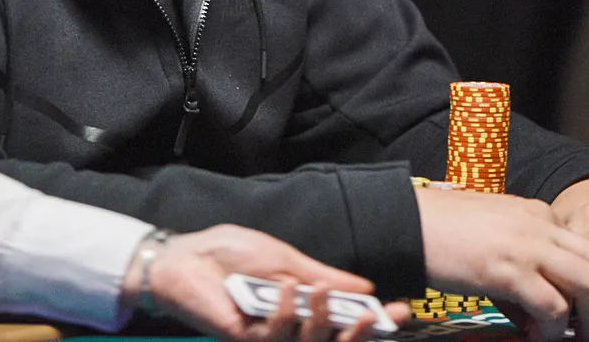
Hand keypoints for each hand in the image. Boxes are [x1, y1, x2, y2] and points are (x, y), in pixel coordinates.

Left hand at [123, 224, 408, 341]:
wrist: (189, 256)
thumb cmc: (232, 254)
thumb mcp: (286, 259)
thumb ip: (323, 276)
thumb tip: (364, 288)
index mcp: (301, 307)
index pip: (343, 322)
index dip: (373, 323)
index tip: (400, 312)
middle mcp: (288, 327)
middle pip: (332, 341)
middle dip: (358, 333)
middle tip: (374, 316)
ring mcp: (268, 336)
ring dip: (319, 319)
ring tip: (319, 290)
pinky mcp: (245, 339)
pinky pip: (274, 335)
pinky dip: (285, 312)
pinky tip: (285, 289)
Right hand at [416, 185, 588, 341]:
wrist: (406, 221)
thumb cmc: (443, 231)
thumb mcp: (494, 234)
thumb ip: (522, 263)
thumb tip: (537, 311)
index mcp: (539, 214)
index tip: (584, 317)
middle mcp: (541, 226)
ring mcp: (527, 246)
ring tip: (574, 340)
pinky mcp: (508, 271)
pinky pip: (553, 307)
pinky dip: (553, 331)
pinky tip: (537, 339)